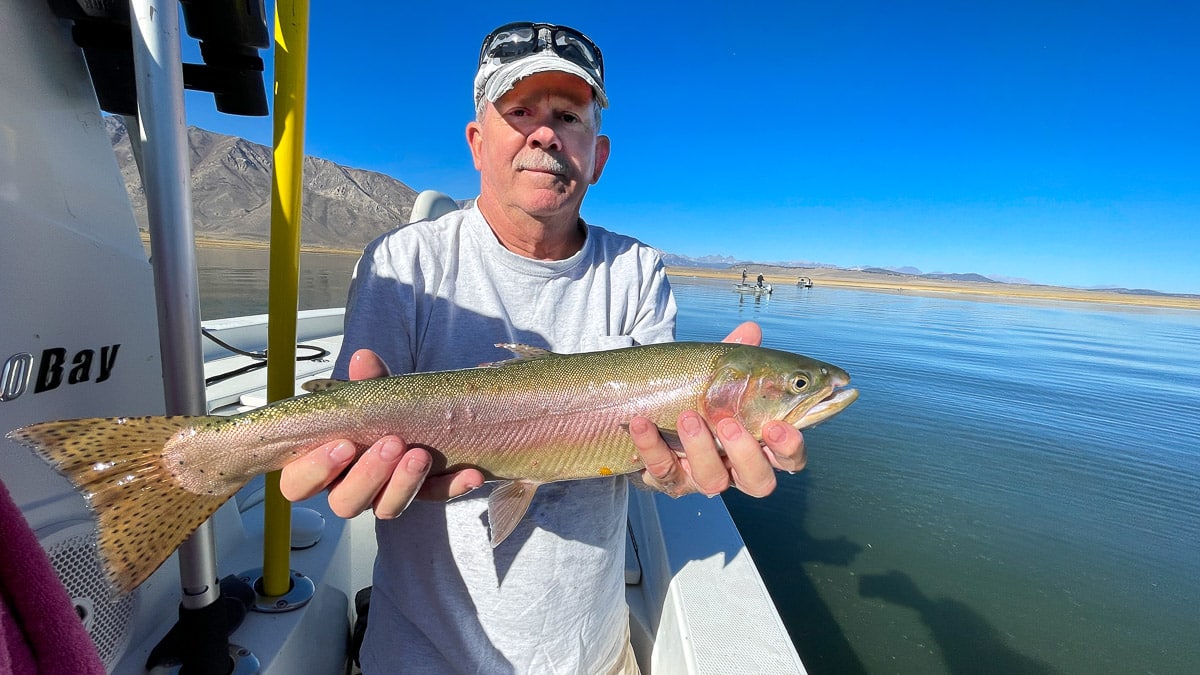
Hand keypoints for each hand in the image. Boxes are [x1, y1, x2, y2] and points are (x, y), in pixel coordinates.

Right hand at [279, 349, 483, 517]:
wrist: (418, 418)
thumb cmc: (377, 412)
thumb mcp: (371, 394)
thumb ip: (367, 381)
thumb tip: (364, 358)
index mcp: (322, 465)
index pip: (298, 484)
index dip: (315, 471)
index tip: (343, 445)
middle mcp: (349, 488)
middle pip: (345, 503)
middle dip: (368, 476)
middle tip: (391, 444)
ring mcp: (384, 496)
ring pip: (386, 509)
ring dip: (404, 484)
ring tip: (420, 454)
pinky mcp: (420, 495)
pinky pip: (434, 498)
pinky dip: (452, 486)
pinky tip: (470, 474)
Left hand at [629, 322, 805, 497]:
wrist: (650, 408)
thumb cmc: (698, 393)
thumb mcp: (718, 373)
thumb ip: (736, 355)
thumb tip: (750, 331)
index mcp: (758, 443)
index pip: (789, 457)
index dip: (789, 447)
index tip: (777, 426)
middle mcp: (735, 468)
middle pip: (758, 482)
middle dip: (746, 454)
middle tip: (727, 422)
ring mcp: (701, 477)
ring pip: (711, 481)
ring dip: (699, 447)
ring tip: (687, 416)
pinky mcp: (667, 479)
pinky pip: (661, 470)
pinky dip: (651, 445)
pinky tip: (642, 422)